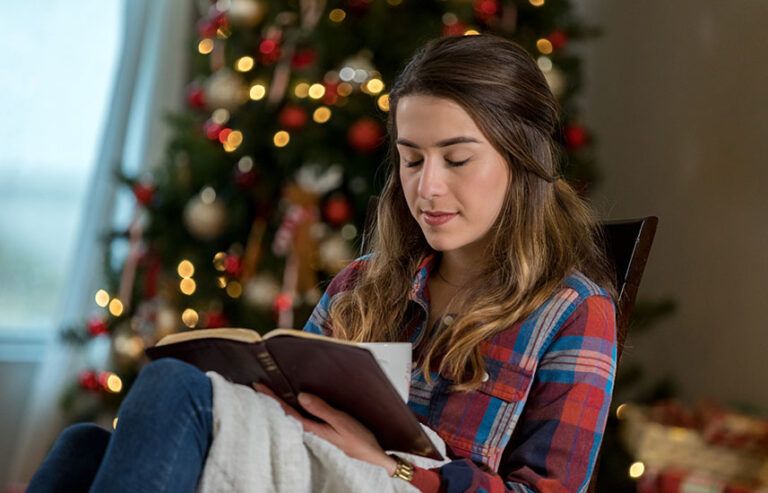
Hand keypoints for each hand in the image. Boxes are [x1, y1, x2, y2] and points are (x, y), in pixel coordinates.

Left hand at [253, 383, 396, 474]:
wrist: (373, 455)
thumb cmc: (359, 440)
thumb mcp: (341, 421)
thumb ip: (321, 409)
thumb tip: (301, 396)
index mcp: (313, 428)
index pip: (287, 410)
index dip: (272, 398)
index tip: (259, 386)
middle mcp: (312, 430)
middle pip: (287, 412)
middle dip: (272, 399)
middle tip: (258, 386)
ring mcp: (317, 430)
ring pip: (294, 415)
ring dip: (282, 403)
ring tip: (271, 392)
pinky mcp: (323, 430)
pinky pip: (304, 417)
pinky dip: (295, 408)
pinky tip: (295, 404)